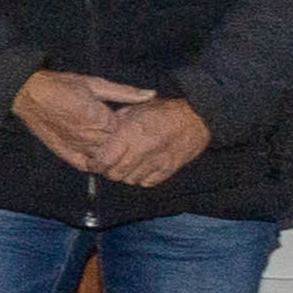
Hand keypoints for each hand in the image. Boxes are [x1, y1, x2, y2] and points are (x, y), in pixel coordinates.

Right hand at [14, 69, 155, 172]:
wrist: (29, 93)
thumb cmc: (63, 85)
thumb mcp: (96, 84)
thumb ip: (125, 93)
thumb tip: (152, 94)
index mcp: (101, 119)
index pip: (128, 134)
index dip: (133, 130)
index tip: (136, 124)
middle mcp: (90, 137)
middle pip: (118, 149)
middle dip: (124, 144)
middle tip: (129, 138)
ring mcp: (77, 147)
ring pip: (104, 159)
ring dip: (111, 155)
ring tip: (115, 147)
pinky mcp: (65, 153)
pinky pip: (86, 165)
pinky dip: (95, 164)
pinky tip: (99, 157)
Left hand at [94, 95, 211, 187]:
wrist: (197, 118)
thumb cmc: (164, 111)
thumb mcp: (134, 109)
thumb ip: (115, 124)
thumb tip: (100, 135)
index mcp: (132, 132)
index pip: (105, 159)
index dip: (97, 163)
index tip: (95, 162)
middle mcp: (143, 149)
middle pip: (115, 173)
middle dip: (108, 171)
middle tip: (108, 165)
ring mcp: (157, 161)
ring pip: (130, 180)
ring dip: (124, 175)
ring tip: (125, 164)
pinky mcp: (168, 169)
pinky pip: (146, 182)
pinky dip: (140, 178)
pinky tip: (140, 167)